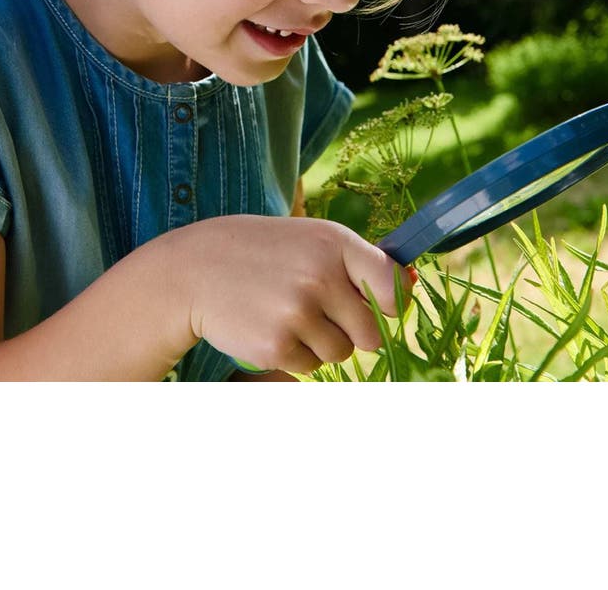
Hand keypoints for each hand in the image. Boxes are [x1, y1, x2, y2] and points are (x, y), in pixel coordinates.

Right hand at [172, 215, 414, 373]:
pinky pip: (310, 367)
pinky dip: (295, 354)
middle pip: (371, 333)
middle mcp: (319, 276)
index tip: (374, 304)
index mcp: (334, 243)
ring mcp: (297, 313)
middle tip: (319, 310)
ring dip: (321, 343)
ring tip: (288, 313)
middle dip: (352, 330)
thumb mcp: (312, 240)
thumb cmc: (266, 253)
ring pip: (341, 353)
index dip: (387, 303)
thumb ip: (359, 263)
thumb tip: (410, 286)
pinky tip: (270, 326)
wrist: (197, 268)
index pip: (390, 286)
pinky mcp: (276, 346)